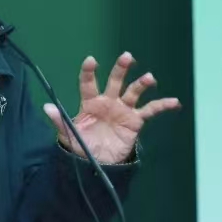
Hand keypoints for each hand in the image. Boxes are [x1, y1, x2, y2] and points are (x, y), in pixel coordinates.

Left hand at [43, 52, 180, 164]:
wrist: (100, 164)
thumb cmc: (83, 146)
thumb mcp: (69, 136)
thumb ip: (60, 121)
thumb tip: (47, 107)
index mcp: (90, 102)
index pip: (88, 83)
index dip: (89, 71)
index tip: (92, 60)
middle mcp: (108, 101)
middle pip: (115, 80)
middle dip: (121, 68)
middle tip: (127, 57)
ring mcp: (123, 109)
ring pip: (133, 91)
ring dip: (142, 84)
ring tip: (149, 78)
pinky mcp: (135, 120)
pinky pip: (150, 110)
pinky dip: (163, 105)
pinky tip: (174, 102)